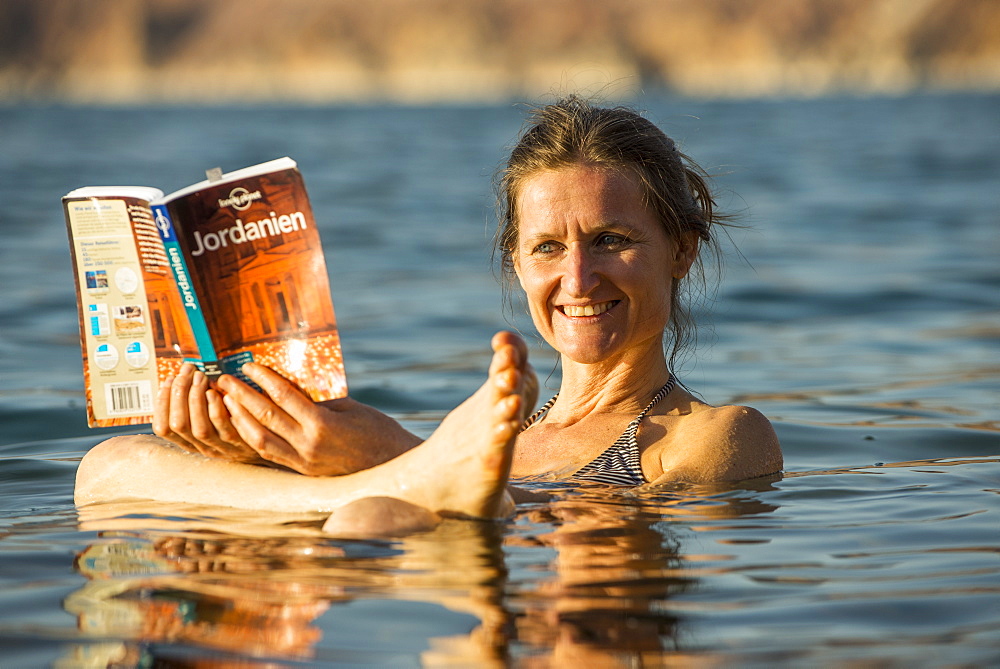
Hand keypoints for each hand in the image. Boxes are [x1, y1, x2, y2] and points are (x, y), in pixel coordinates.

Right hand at [152, 363, 267, 464]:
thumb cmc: (241, 426)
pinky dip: (218, 409)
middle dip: (178, 395)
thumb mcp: (214, 420)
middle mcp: (203, 447)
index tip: (168, 380)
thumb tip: (184, 376)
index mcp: (192, 441)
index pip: (163, 428)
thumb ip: (199, 404)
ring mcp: (223, 447)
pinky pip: (226, 428)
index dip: (162, 403)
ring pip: (199, 428)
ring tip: (200, 378)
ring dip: (196, 399)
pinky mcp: (243, 444)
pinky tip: (217, 392)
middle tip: (185, 373)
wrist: (274, 448)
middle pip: (178, 425)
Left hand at [217, 363, 421, 475]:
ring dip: (240, 420)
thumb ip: (322, 401)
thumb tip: (294, 389)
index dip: (263, 379)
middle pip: (266, 416)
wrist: (392, 469)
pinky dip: (253, 439)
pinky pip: (270, 454)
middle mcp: (309, 445)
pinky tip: (243, 426)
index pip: (284, 397)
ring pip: (260, 440)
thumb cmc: (379, 433)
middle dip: (241, 396)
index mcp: (323, 425)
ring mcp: (304, 462)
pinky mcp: (303, 472)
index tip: (248, 365)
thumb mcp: (352, 409)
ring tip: (227, 402)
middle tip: (224, 380)